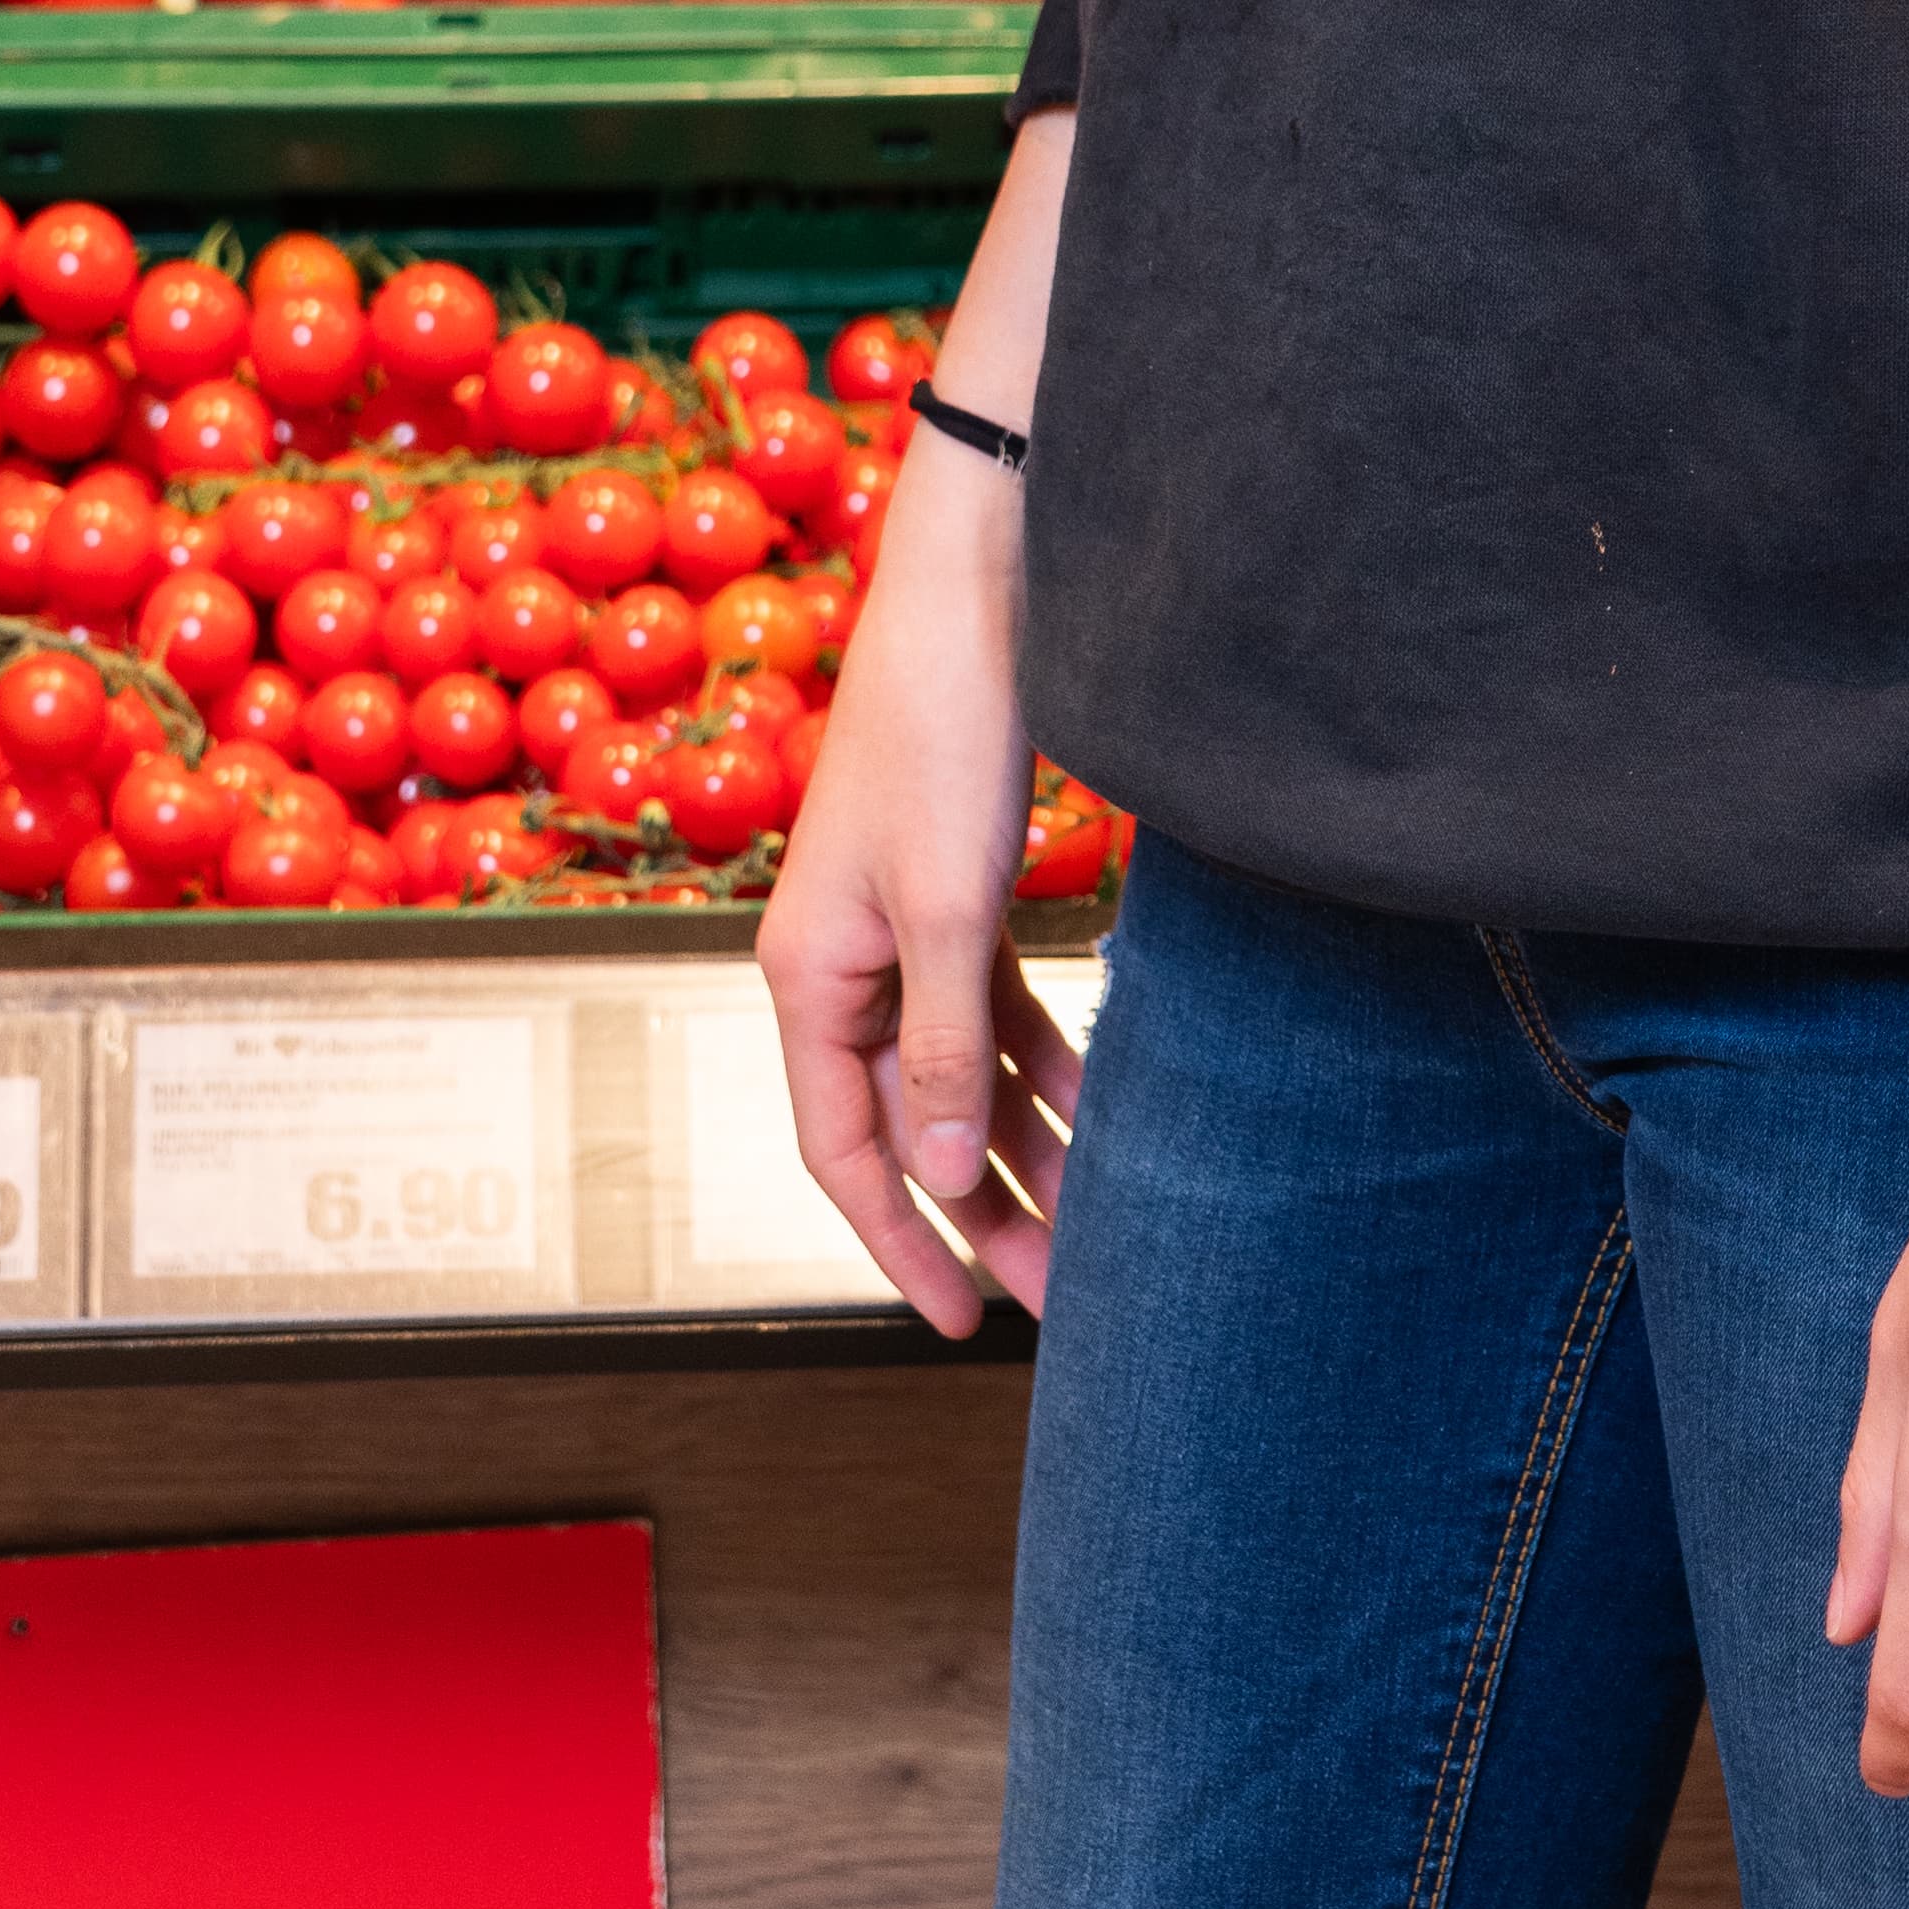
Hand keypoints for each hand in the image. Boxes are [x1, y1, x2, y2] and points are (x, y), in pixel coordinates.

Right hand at [757, 436, 1076, 1330]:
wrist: (976, 588)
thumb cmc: (945, 730)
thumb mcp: (948, 903)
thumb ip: (939, 1042)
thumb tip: (934, 1170)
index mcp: (808, 976)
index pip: (846, 1153)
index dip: (903, 1244)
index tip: (967, 1321)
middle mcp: (840, 964)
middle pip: (907, 1124)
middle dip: (982, 1212)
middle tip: (1062, 1294)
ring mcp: (895, 927)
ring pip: (957, 1071)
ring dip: (1024, 1143)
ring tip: (1098, 1221)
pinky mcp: (950, 891)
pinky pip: (989, 1008)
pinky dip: (1039, 1060)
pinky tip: (1100, 1104)